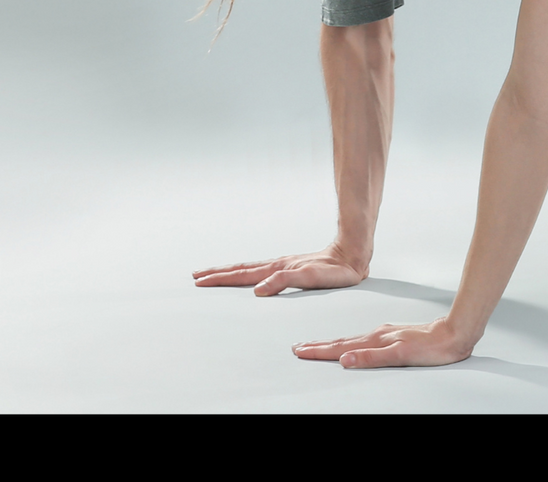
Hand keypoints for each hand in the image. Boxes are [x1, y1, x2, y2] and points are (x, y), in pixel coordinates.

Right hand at [192, 246, 366, 296]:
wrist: (352, 256)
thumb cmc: (334, 271)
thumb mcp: (309, 278)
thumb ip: (284, 282)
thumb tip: (258, 290)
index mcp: (277, 269)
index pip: (242, 274)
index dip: (220, 278)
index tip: (200, 280)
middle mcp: (276, 266)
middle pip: (240, 269)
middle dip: (217, 274)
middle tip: (196, 276)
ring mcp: (282, 266)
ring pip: (249, 269)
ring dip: (229, 272)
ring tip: (213, 274)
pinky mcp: (290, 268)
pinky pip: (260, 271)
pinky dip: (246, 274)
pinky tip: (247, 278)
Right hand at [294, 317, 474, 367]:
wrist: (454, 334)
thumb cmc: (432, 348)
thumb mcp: (401, 355)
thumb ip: (372, 357)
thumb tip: (345, 359)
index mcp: (376, 339)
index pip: (341, 347)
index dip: (319, 350)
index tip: (300, 351)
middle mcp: (378, 334)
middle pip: (342, 341)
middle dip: (319, 345)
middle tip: (299, 347)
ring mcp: (385, 334)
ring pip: (352, 340)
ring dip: (332, 343)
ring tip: (318, 345)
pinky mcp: (394, 335)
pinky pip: (365, 340)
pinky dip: (351, 342)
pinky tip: (351, 344)